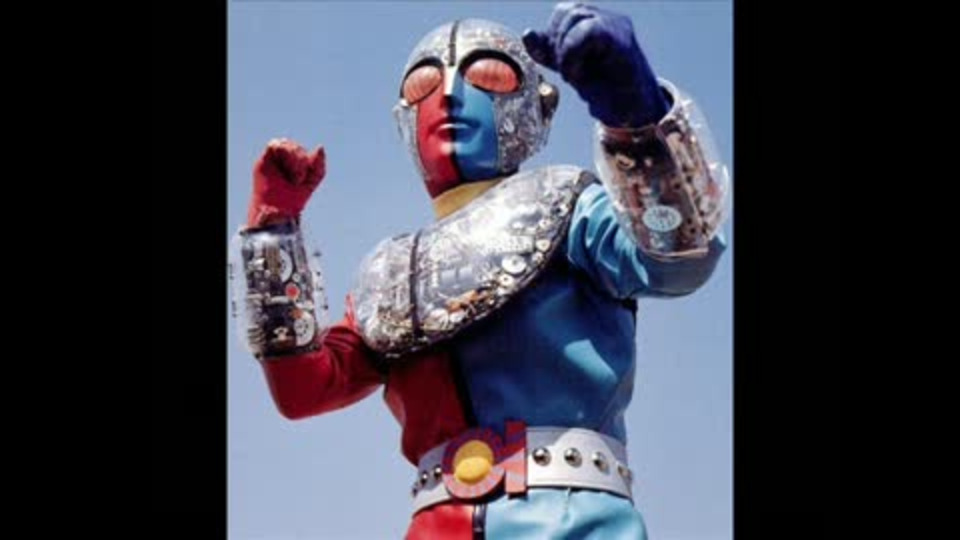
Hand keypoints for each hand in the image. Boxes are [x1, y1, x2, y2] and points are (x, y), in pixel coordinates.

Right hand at [246, 138, 325, 227]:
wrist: (279, 210)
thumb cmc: (293, 198)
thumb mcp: (312, 181)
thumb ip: (318, 165)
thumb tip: (321, 146)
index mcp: (296, 163)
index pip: (305, 153)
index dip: (309, 162)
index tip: (305, 179)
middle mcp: (284, 160)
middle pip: (297, 148)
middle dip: (301, 163)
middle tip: (298, 180)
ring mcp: (274, 159)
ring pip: (287, 144)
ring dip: (294, 160)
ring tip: (293, 176)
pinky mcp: (264, 160)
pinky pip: (274, 145)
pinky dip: (284, 154)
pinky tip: (286, 167)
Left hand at [522, 2, 667, 126]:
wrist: (633, 112)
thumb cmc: (605, 90)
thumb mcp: (568, 68)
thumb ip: (549, 53)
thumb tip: (528, 34)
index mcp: (597, 23)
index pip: (563, 13)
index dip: (551, 36)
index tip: (556, 65)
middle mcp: (609, 19)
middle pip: (567, 10)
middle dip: (555, 42)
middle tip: (564, 72)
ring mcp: (618, 27)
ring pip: (577, 15)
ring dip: (564, 48)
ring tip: (572, 75)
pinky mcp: (624, 41)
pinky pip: (590, 31)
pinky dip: (573, 52)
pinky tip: (577, 75)